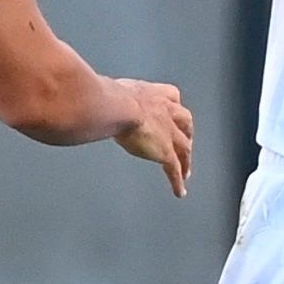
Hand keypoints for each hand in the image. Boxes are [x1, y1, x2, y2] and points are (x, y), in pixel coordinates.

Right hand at [114, 79, 194, 196]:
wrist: (120, 106)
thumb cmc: (111, 97)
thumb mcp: (112, 92)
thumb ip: (111, 98)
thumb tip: (96, 99)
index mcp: (152, 94)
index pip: (172, 96)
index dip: (174, 105)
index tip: (175, 110)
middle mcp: (166, 111)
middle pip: (185, 122)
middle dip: (186, 133)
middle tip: (186, 143)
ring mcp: (169, 133)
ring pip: (184, 149)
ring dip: (185, 160)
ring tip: (185, 172)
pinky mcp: (166, 152)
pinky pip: (174, 169)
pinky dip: (177, 181)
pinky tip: (179, 192)